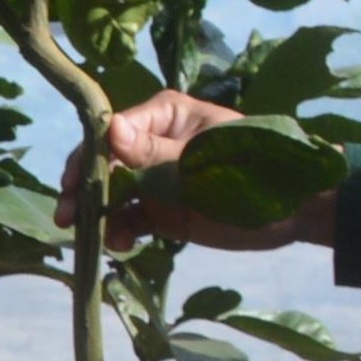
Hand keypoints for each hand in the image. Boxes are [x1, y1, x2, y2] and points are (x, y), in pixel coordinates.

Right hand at [65, 89, 338, 254]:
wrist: (295, 209)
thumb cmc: (256, 168)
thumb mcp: (203, 161)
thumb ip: (155, 152)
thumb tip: (110, 131)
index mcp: (163, 116)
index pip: (112, 130)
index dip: (88, 156)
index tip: (72, 182)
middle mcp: (152, 143)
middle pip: (103, 162)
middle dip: (81, 188)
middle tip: (65, 216)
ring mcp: (156, 178)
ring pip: (111, 193)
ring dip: (95, 213)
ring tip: (87, 237)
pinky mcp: (163, 210)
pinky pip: (129, 219)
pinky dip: (119, 231)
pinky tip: (120, 244)